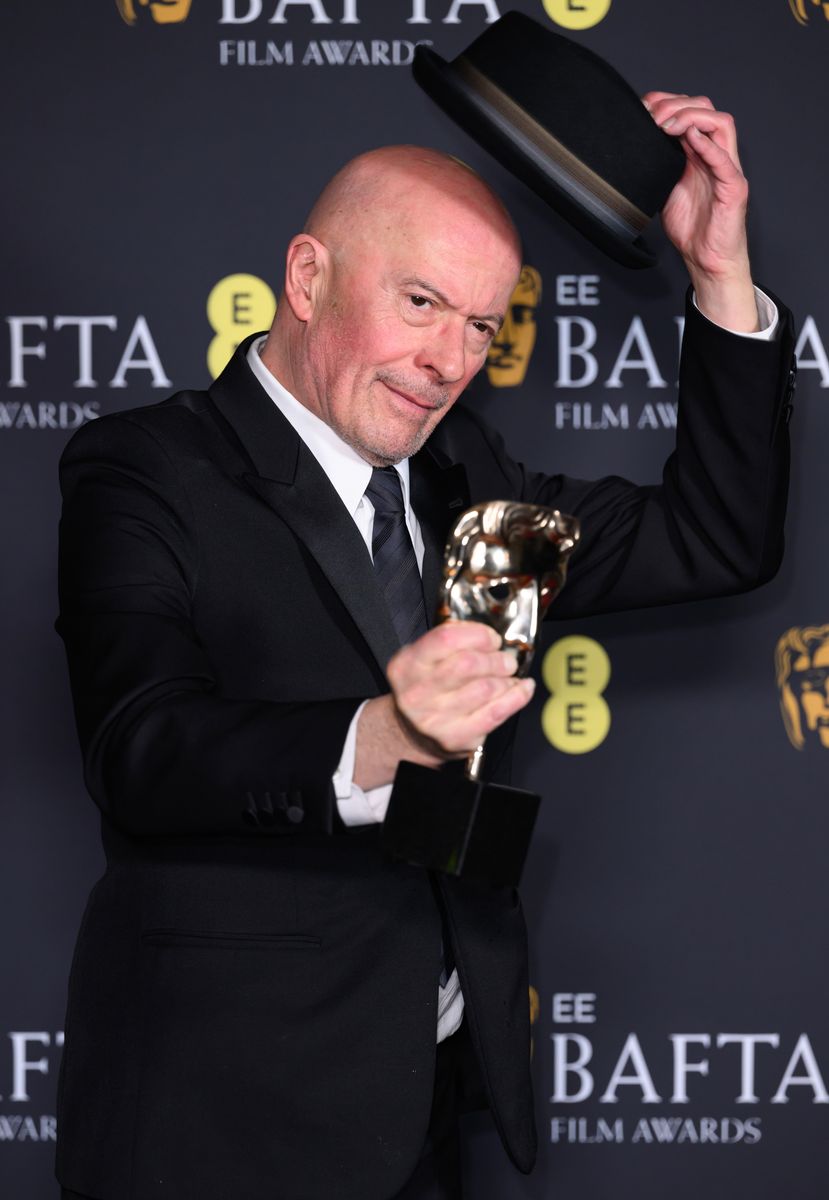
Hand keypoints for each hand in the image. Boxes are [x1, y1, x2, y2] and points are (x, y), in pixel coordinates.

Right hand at [354, 622, 534, 790]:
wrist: (408, 734)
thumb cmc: (422, 689)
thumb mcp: (421, 659)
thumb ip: (449, 641)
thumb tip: (488, 636)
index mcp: (407, 665)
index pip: (446, 639)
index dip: (478, 635)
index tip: (491, 639)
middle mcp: (417, 693)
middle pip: (469, 664)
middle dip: (496, 658)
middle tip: (505, 660)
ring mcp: (436, 719)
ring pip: (487, 688)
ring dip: (506, 678)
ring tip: (507, 677)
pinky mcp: (457, 737)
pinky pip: (497, 712)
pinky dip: (517, 696)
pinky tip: (522, 688)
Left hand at [643, 91, 758, 331]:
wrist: (705, 260)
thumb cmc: (691, 227)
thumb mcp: (664, 188)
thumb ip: (657, 165)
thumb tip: (633, 147)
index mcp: (699, 152)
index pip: (690, 111)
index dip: (668, 101)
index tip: (644, 106)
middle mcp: (715, 155)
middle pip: (706, 109)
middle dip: (676, 105)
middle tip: (653, 117)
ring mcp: (727, 168)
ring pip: (720, 124)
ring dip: (691, 117)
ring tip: (667, 125)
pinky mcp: (734, 188)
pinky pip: (725, 159)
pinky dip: (708, 145)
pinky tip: (691, 137)